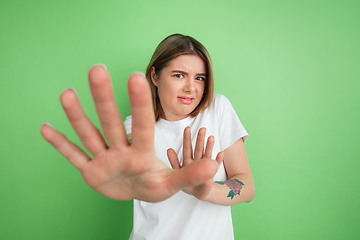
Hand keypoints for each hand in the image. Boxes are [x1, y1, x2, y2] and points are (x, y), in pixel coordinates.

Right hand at [40, 65, 218, 201]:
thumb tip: (215, 164)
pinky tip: (45, 128)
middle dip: (104, 99)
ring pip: (89, 135)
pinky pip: (74, 156)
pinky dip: (60, 145)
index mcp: (141, 153)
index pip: (142, 126)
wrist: (135, 192)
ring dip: (77, 117)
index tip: (137, 76)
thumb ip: (191, 174)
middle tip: (98, 69)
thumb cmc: (153, 184)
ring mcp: (103, 159)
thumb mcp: (173, 183)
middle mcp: (120, 150)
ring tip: (67, 94)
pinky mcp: (90, 171)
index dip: (139, 104)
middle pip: (111, 122)